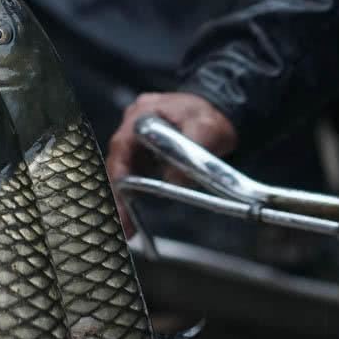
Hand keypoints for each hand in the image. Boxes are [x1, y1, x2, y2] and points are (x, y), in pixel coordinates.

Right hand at [106, 92, 238, 232]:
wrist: (221, 112)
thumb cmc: (212, 116)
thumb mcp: (206, 129)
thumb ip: (190, 151)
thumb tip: (173, 179)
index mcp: (142, 115)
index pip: (121, 147)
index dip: (119, 174)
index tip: (120, 197)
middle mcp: (132, 125)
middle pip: (117, 162)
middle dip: (117, 195)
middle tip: (122, 224)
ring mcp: (136, 139)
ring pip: (121, 171)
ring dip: (121, 198)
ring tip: (125, 227)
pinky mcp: (142, 151)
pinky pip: (131, 174)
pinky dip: (130, 194)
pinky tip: (130, 215)